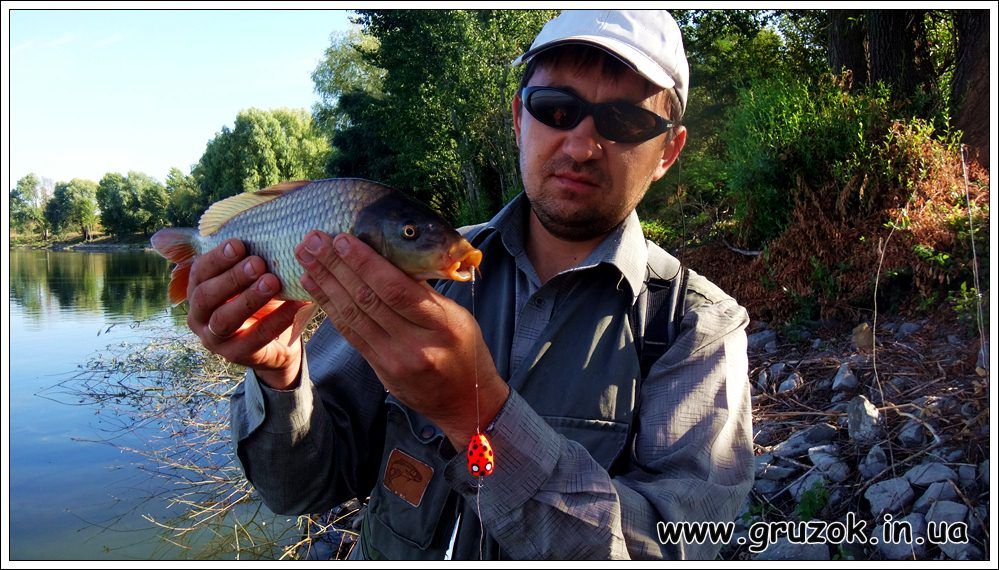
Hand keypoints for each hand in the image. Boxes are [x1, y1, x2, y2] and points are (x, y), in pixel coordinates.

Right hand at [187, 239, 310, 389]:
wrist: (275, 342)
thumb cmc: (260, 299)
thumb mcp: (251, 278)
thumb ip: (248, 257)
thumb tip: (265, 222)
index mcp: (197, 290)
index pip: (200, 271)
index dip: (217, 257)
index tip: (240, 243)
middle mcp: (199, 315)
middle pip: (206, 296)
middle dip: (232, 277)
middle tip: (258, 262)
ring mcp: (214, 339)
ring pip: (224, 319)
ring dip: (249, 298)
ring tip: (273, 282)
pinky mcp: (235, 355)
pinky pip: (256, 337)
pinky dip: (277, 319)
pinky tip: (295, 303)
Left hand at [295, 231, 508, 447]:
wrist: (464, 402)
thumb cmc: (466, 351)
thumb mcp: (457, 317)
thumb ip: (425, 292)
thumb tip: (388, 258)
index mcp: (441, 324)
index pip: (396, 289)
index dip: (365, 263)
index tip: (343, 239)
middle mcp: (416, 344)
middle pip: (368, 300)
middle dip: (336, 267)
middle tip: (312, 241)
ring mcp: (395, 360)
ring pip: (353, 316)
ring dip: (326, 284)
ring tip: (306, 258)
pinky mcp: (381, 370)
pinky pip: (351, 334)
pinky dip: (331, 308)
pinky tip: (316, 288)